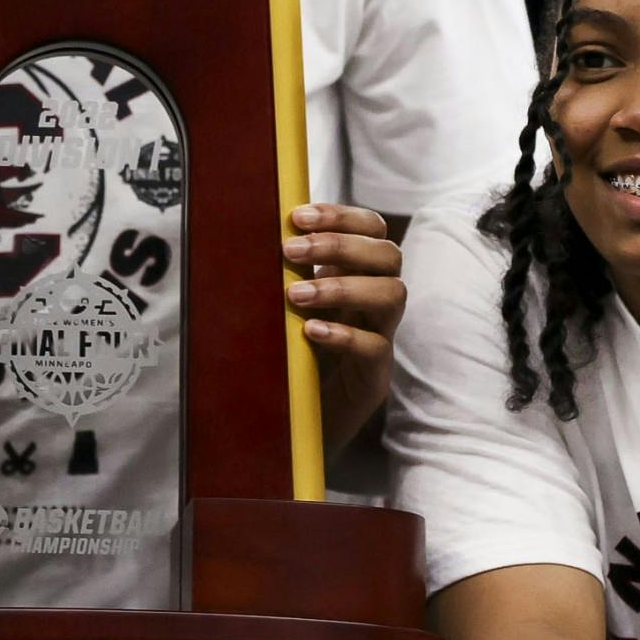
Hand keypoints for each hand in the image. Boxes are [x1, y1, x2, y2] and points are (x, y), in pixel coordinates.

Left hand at [283, 203, 404, 454]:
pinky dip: (344, 334)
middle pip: (389, 255)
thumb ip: (281, 271)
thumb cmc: (285, 355)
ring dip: (343, 286)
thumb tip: (247, 229)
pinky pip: (375, 348)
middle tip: (291, 250)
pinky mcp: (374, 376)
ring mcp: (381, 337)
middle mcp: (376, 302)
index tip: (298, 217)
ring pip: (392, 295)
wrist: (291, 422)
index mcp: (358, 276)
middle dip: (340, 245)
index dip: (343, 216)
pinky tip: (310, 331)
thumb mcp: (282, 305)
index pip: (373, 230)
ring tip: (296, 294)